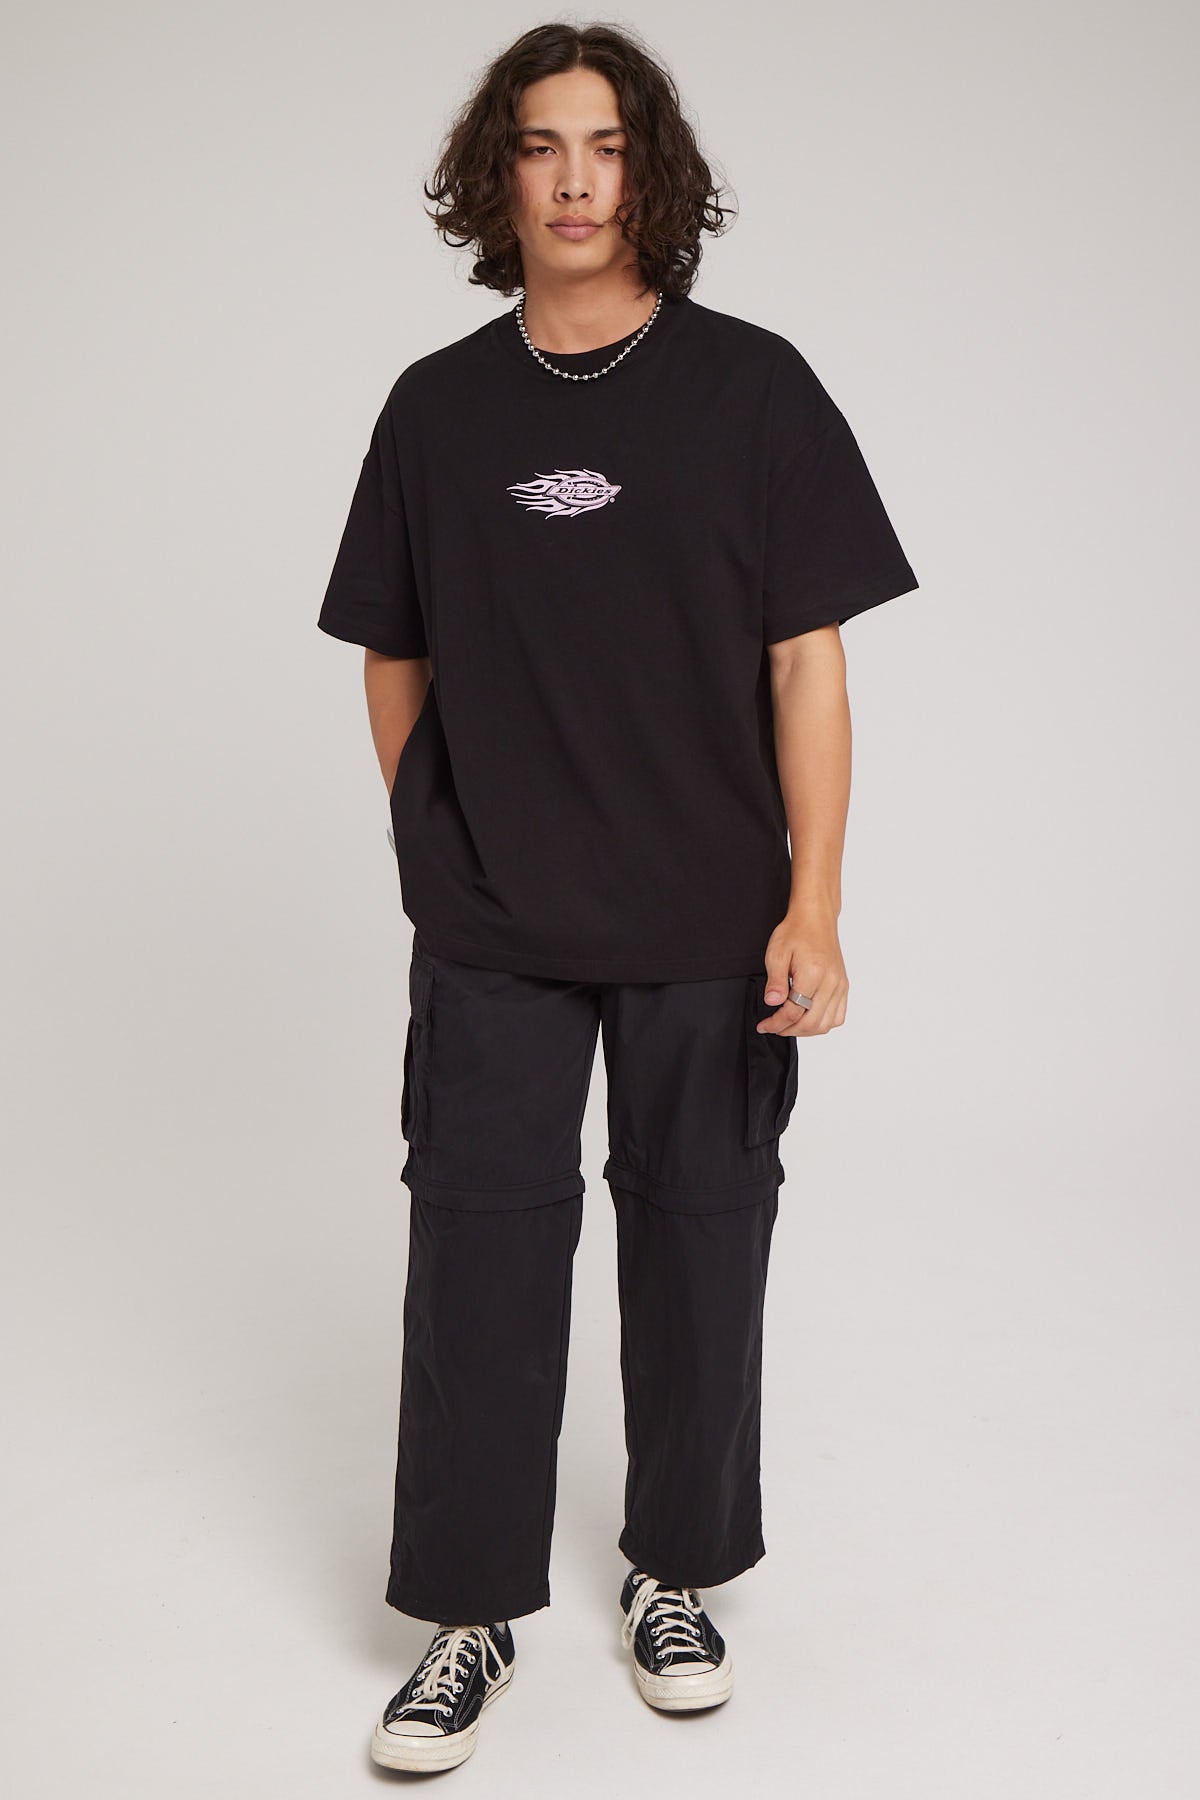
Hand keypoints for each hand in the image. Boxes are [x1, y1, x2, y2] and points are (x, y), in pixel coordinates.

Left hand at [756, 912, 848, 1036]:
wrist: (816, 919)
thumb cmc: (796, 932)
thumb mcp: (776, 954)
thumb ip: (775, 981)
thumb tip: (773, 1003)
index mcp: (813, 974)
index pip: (794, 1012)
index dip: (776, 1023)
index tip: (764, 1025)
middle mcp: (830, 982)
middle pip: (811, 1023)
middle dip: (789, 1030)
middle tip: (774, 1027)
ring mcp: (839, 985)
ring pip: (826, 1024)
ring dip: (806, 1031)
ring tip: (789, 1026)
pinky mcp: (843, 986)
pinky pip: (838, 1016)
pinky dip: (823, 1024)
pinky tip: (808, 1019)